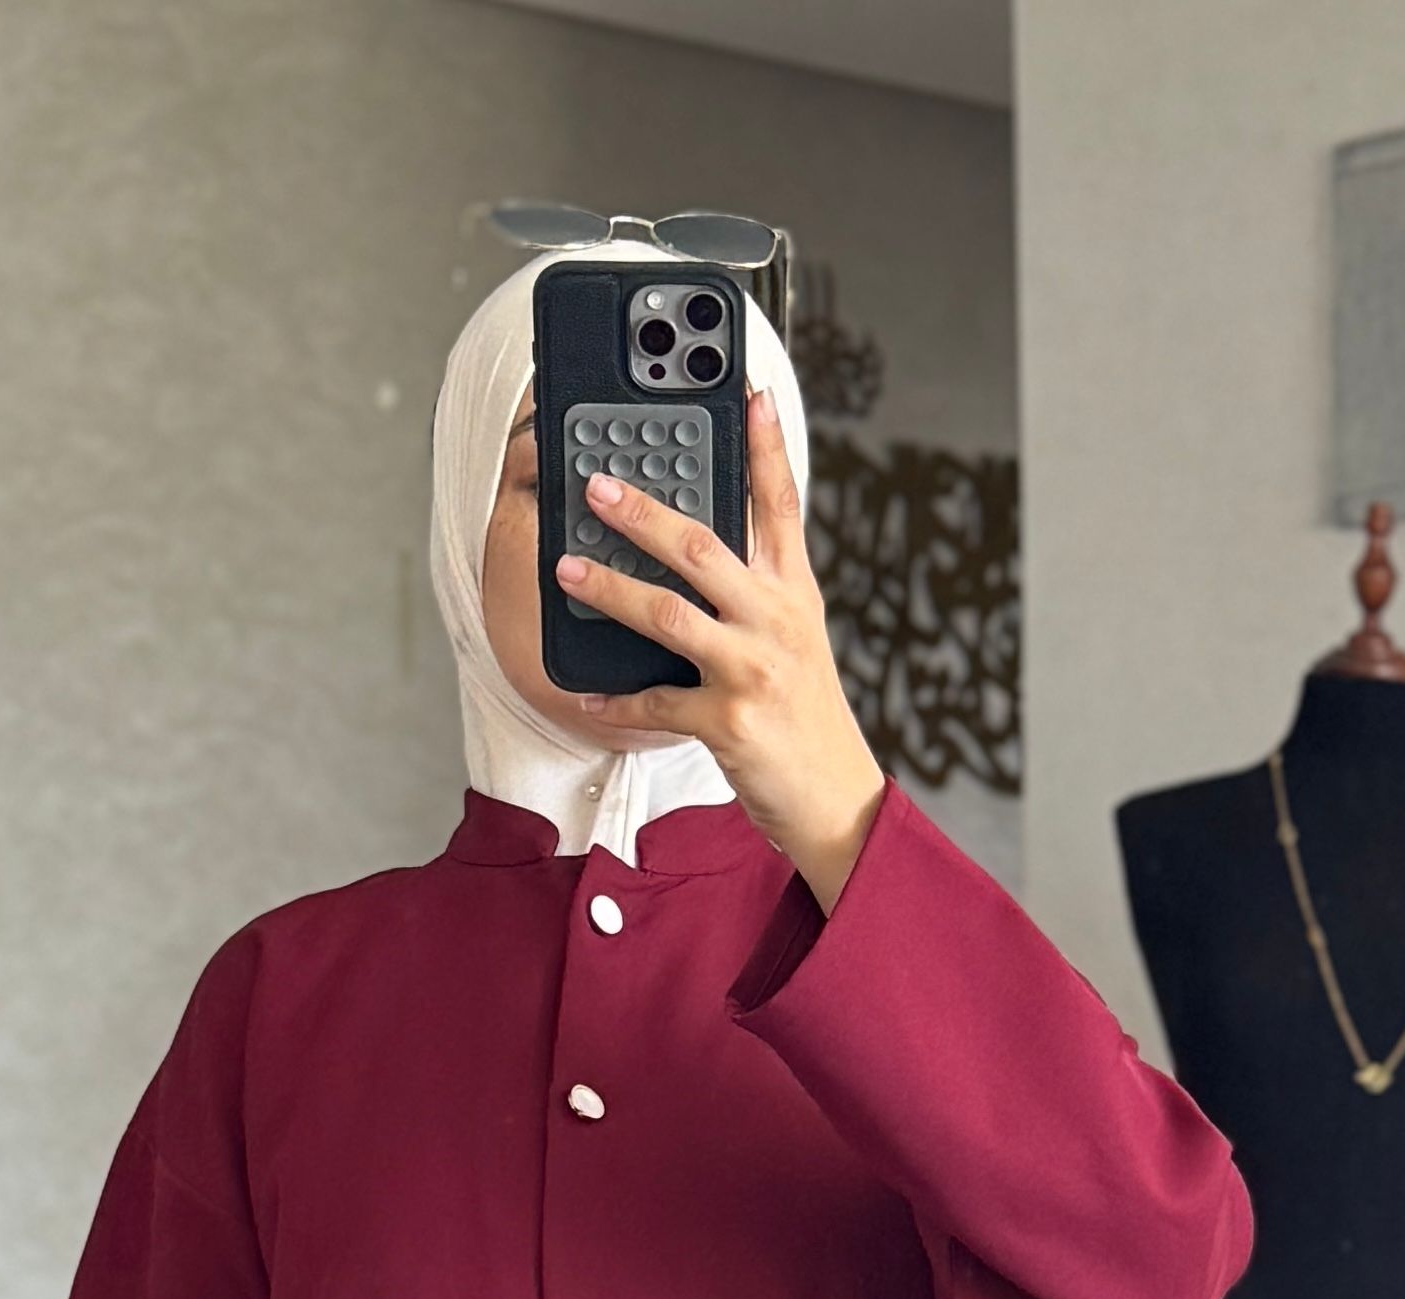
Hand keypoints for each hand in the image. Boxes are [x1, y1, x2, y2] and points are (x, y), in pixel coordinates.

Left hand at [556, 387, 883, 913]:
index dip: (765, 446)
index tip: (748, 392)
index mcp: (794, 594)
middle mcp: (775, 621)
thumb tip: (707, 553)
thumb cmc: (808, 719)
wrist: (836, 799)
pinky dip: (616, 701)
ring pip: (668, 613)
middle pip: (702, 546)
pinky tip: (586, 694)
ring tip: (568, 570)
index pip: (781, 504)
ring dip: (610, 589)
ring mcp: (751, 669)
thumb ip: (760, 591)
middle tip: (599, 484)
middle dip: (643, 511)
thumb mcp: (799, 641)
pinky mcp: (727, 721)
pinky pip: (655, 703)